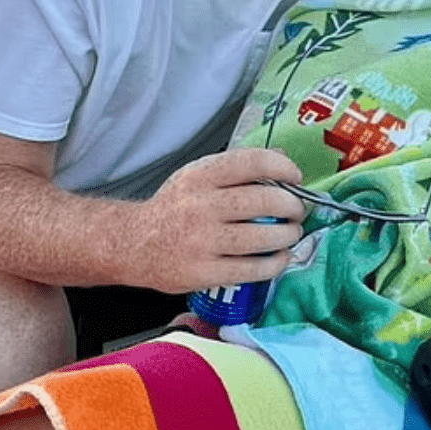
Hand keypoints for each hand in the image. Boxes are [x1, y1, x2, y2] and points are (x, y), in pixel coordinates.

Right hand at [126, 148, 305, 293]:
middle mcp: (201, 205)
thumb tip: (282, 157)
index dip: (283, 167)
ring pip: (261, 237)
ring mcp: (202, 241)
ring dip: (287, 236)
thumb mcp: (197, 176)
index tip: (295, 177)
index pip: (252, 162)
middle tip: (297, 210)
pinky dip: (274, 264)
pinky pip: (251, 269)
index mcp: (201, 176)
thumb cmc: (174, 208)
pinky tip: (279, 258)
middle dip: (291, 206)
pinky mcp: (203, 272)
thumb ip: (236, 168)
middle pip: (264, 201)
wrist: (133, 244)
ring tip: (291, 234)